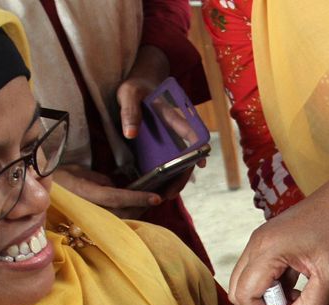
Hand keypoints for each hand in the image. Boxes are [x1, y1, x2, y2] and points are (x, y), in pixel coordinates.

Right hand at [55, 165, 160, 218]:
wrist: (35, 195)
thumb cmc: (56, 178)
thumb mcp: (76, 171)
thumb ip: (99, 179)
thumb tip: (116, 186)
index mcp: (84, 193)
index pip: (116, 197)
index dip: (137, 198)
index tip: (156, 197)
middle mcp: (87, 210)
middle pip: (123, 213)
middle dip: (141, 206)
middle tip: (157, 198)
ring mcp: (88, 221)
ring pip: (119, 221)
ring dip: (135, 213)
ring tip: (148, 203)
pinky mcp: (88, 227)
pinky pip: (112, 225)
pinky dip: (125, 217)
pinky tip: (134, 210)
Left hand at [116, 46, 201, 199]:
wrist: (137, 84)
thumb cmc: (135, 86)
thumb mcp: (128, 94)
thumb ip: (129, 111)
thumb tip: (131, 134)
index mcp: (170, 115)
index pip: (188, 131)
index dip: (195, 148)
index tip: (200, 164)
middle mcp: (174, 129)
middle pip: (185, 155)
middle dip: (181, 175)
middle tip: (170, 194)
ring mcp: (169, 139)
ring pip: (178, 161)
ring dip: (175, 179)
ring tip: (166, 196)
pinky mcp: (161, 144)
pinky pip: (167, 162)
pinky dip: (167, 175)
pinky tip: (160, 188)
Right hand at [228, 170, 328, 304]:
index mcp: (267, 250)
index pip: (245, 295)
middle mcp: (256, 244)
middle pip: (237, 289)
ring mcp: (259, 241)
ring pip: (245, 280)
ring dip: (265, 298)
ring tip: (294, 303)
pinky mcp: (267, 241)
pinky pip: (257, 270)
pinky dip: (270, 286)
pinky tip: (294, 290)